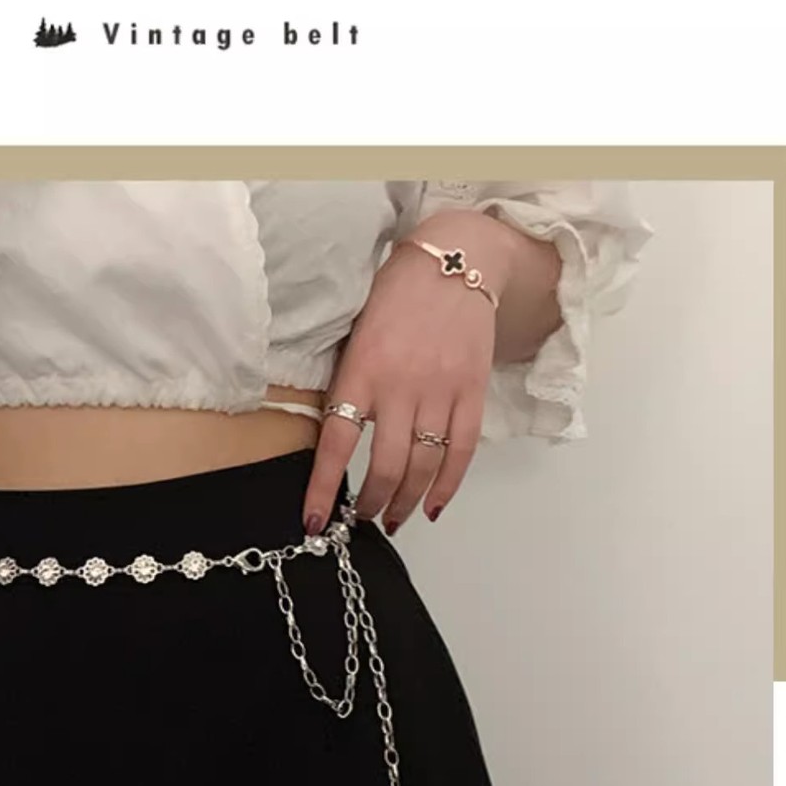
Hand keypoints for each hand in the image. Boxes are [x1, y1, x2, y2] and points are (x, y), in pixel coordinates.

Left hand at [302, 235, 497, 534]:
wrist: (454, 262)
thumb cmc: (396, 296)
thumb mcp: (357, 335)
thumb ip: (351, 384)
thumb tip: (340, 437)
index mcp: (361, 372)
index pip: (336, 445)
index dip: (323, 490)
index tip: (314, 524)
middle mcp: (400, 387)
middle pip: (385, 466)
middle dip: (371, 503)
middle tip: (363, 520)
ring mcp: (440, 391)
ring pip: (423, 465)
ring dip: (405, 501)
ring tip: (394, 519)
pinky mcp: (472, 392)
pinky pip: (462, 451)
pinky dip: (448, 485)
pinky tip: (434, 506)